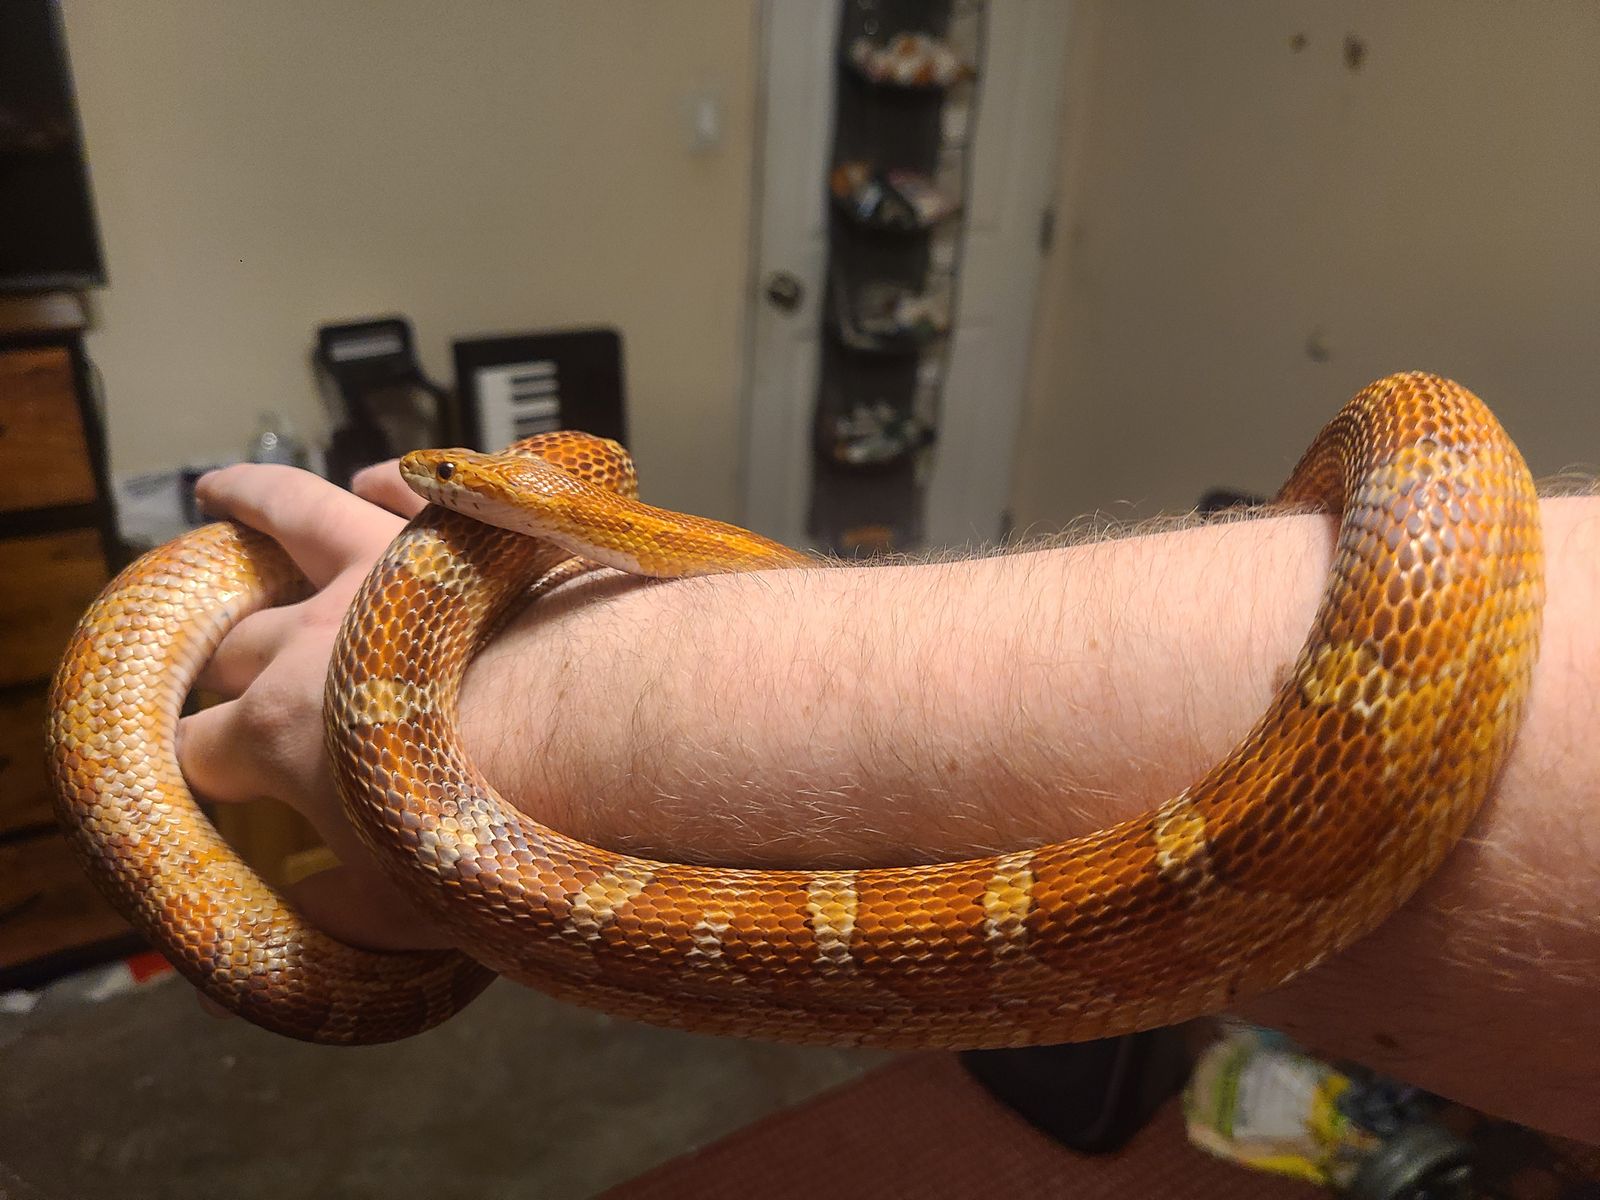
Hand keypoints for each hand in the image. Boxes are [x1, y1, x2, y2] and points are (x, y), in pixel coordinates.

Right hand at [176, 459, 446, 951]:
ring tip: (220, 492)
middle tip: (231, 678)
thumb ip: (346, 910)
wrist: (582, 731)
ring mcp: (379, 572)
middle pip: (239, 643)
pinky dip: (383, 481)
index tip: (208, 784)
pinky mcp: (455, 536)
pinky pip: (402, 492)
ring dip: (249, 501)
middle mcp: (308, 639)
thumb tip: (315, 904)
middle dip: (227, 665)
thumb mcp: (403, 905)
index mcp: (280, 733)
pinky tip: (370, 477)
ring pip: (290, 516)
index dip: (196, 768)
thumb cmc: (487, 831)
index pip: (199, 748)